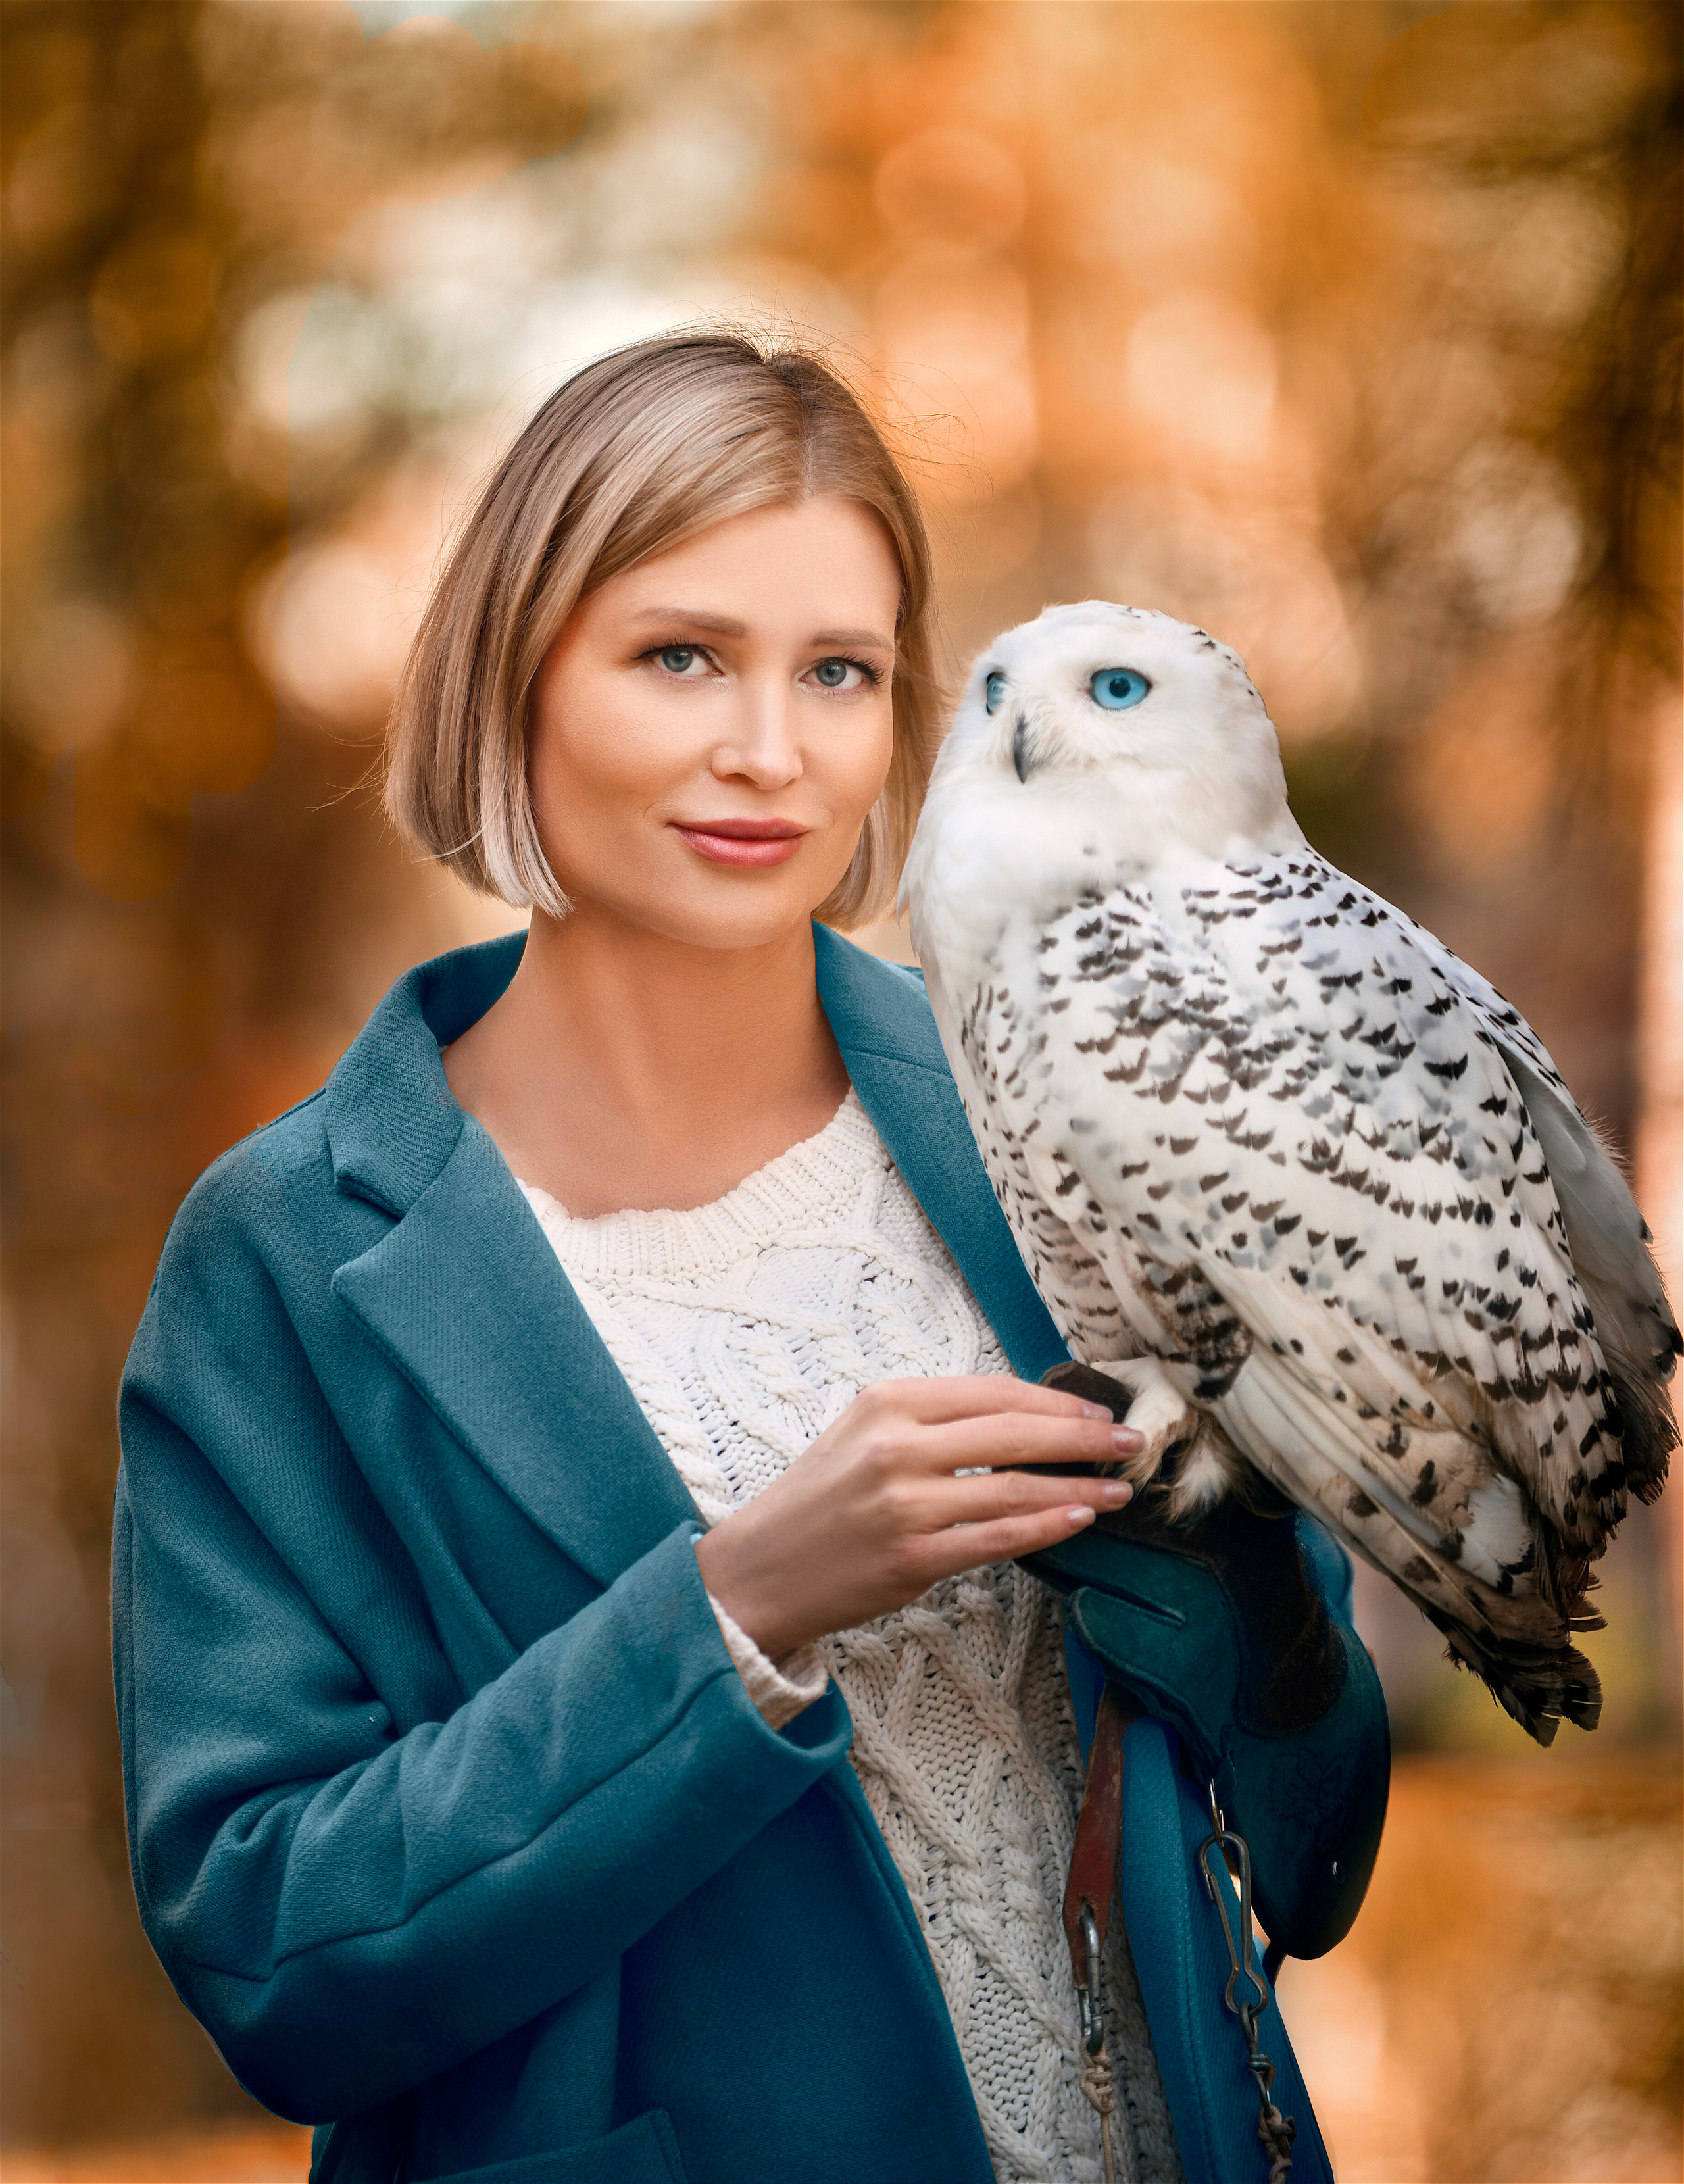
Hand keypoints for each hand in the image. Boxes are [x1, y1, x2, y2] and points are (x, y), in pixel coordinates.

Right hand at [693, 1376, 1138, 1659]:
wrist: (760, 1569)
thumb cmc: (819, 1500)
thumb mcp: (862, 1433)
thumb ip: (932, 1422)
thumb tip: (1021, 1418)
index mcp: (887, 1403)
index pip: (993, 1392)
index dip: (1055, 1400)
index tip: (1096, 1409)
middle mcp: (896, 1447)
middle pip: (1014, 1431)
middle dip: (1083, 1436)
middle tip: (1131, 1440)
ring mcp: (904, 1505)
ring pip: (1013, 1488)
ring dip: (1078, 1486)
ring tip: (1120, 1488)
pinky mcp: (912, 1559)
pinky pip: (997, 1539)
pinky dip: (1046, 1527)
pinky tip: (1079, 1518)